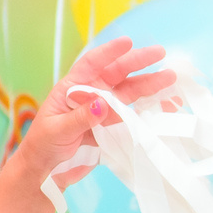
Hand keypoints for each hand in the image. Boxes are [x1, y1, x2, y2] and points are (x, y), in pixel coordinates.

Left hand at [12, 37, 173, 188]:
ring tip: (170, 80)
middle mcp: (90, 94)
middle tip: (161, 53)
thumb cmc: (42, 145)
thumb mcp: (57, 130)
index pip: (91, 64)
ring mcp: (102, 110)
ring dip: (149, 86)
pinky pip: (132, 116)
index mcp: (71, 88)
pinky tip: (165, 106)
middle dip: (138, 63)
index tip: (128, 42)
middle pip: (117, 74)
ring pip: (128, 93)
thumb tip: (103, 103)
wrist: (45, 170)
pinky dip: (148, 112)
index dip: (109, 52)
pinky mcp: (110, 126)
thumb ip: (80, 118)